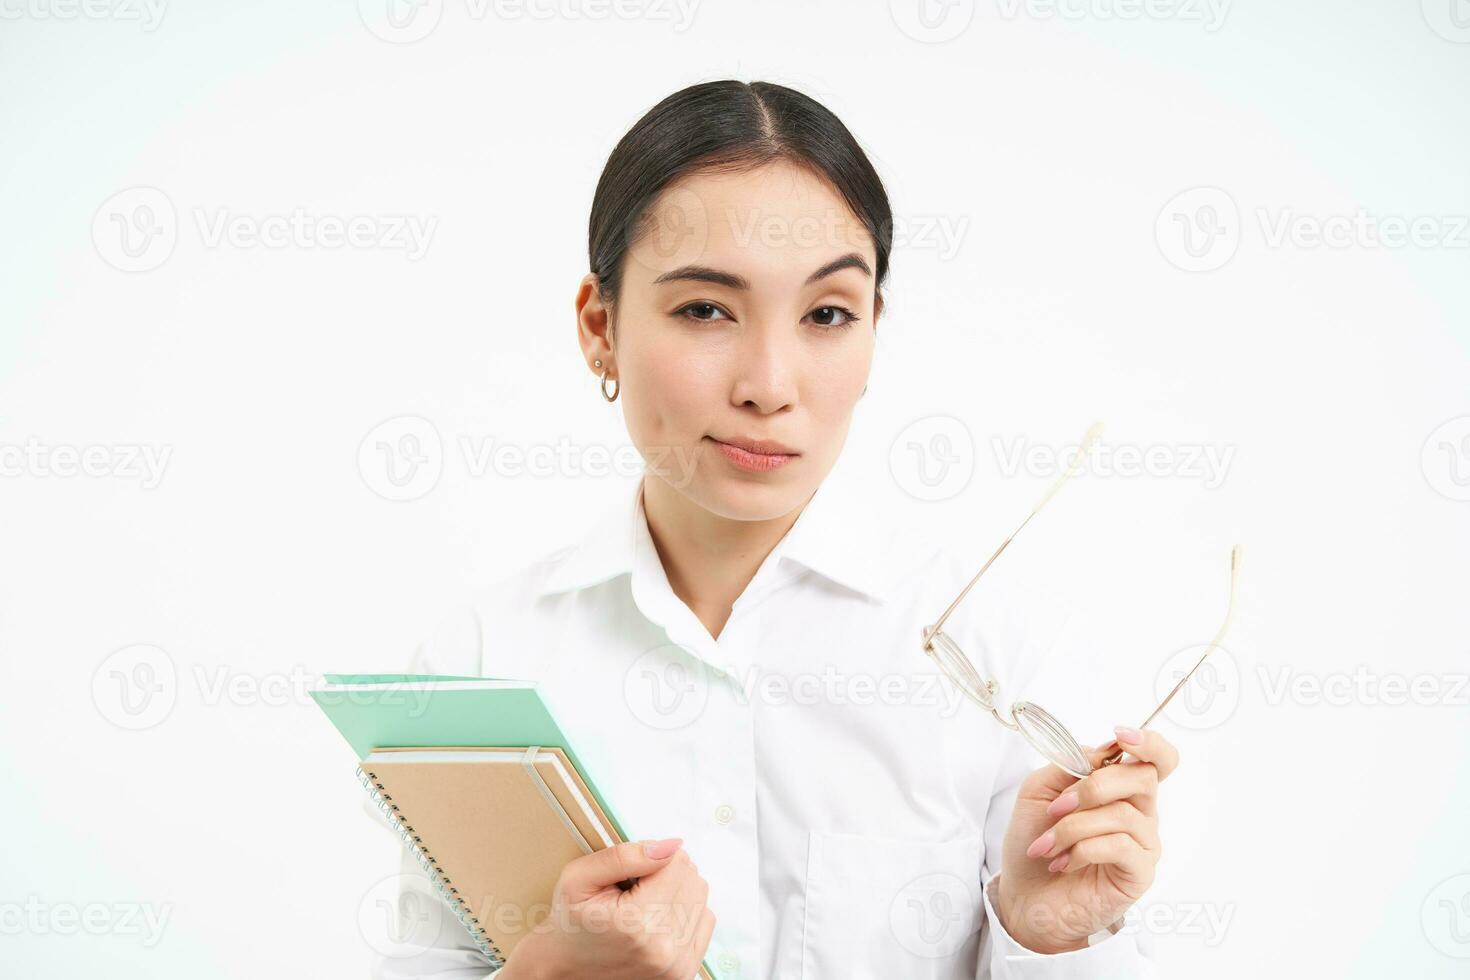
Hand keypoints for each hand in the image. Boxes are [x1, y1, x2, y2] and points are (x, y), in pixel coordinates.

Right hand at [501, 837, 714, 979]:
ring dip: (675, 893)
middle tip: (633, 891)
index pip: (677, 863)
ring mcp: (677, 965)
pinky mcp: (684, 972)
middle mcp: (663, 948)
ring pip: (700, 896)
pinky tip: (656, 920)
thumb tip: (671, 846)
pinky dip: (684, 913)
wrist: (565, 971)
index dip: (653, 859)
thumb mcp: (579, 878)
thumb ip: (625, 856)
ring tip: (642, 906)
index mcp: (636, 922)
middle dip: (665, 874)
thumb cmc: (570, 924)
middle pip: (691, 879)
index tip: (630, 875)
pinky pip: (705, 920)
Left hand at [990, 727, 1177, 953]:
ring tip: (1047, 846)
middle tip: (1055, 809)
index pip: (1156, 757)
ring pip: (1122, 814)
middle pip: (1142, 776)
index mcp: (1119, 787)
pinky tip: (1063, 863)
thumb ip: (1067, 765)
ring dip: (1073, 827)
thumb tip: (1102, 751)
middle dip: (1092, 787)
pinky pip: (1120, 846)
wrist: (1025, 894)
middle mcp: (1139, 811)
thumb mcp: (1039, 791)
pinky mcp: (1140, 873)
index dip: (1148, 741)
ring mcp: (1144, 843)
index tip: (1120, 735)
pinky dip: (1083, 850)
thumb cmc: (1035, 840)